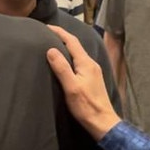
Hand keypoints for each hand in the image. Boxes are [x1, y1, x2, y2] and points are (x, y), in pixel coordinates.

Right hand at [46, 25, 120, 140]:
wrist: (102, 122)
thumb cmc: (86, 106)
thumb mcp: (71, 87)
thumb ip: (61, 68)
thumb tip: (51, 49)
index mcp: (86, 63)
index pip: (72, 41)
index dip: (59, 32)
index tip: (47, 27)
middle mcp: (91, 63)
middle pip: (75, 45)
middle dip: (62, 37)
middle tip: (47, 34)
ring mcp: (93, 71)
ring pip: (77, 53)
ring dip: (66, 47)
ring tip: (53, 45)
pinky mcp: (92, 78)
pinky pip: (79, 61)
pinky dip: (70, 57)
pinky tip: (64, 62)